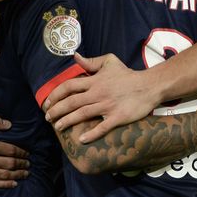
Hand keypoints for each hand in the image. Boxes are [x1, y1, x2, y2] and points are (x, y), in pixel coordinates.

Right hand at [0, 113, 29, 187]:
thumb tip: (9, 125)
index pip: (10, 150)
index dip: (21, 152)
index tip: (27, 153)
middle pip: (8, 164)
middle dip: (21, 164)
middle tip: (29, 164)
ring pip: (2, 175)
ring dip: (16, 174)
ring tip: (25, 173)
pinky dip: (4, 184)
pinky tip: (12, 183)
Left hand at [43, 53, 159, 143]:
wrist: (149, 86)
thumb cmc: (128, 74)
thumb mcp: (110, 62)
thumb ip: (91, 61)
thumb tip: (75, 56)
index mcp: (95, 81)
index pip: (69, 86)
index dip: (55, 95)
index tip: (47, 102)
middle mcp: (98, 93)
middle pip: (72, 102)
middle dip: (57, 110)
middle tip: (48, 118)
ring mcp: (107, 106)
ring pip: (82, 114)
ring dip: (67, 121)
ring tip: (58, 127)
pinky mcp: (118, 117)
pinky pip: (102, 127)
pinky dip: (91, 134)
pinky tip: (81, 140)